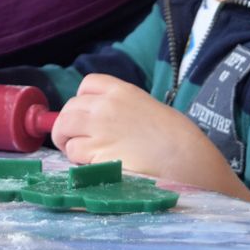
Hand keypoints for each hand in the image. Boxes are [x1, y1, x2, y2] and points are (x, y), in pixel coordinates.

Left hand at [51, 74, 249, 198]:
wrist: (185, 159)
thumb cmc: (176, 137)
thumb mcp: (149, 107)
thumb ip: (124, 107)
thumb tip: (108, 118)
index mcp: (122, 91)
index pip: (87, 84)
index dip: (83, 100)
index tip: (87, 113)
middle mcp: (106, 106)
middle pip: (70, 107)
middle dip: (68, 122)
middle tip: (76, 138)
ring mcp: (99, 129)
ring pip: (64, 128)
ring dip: (66, 140)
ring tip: (79, 152)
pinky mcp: (96, 155)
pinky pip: (73, 152)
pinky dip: (76, 159)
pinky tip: (91, 165)